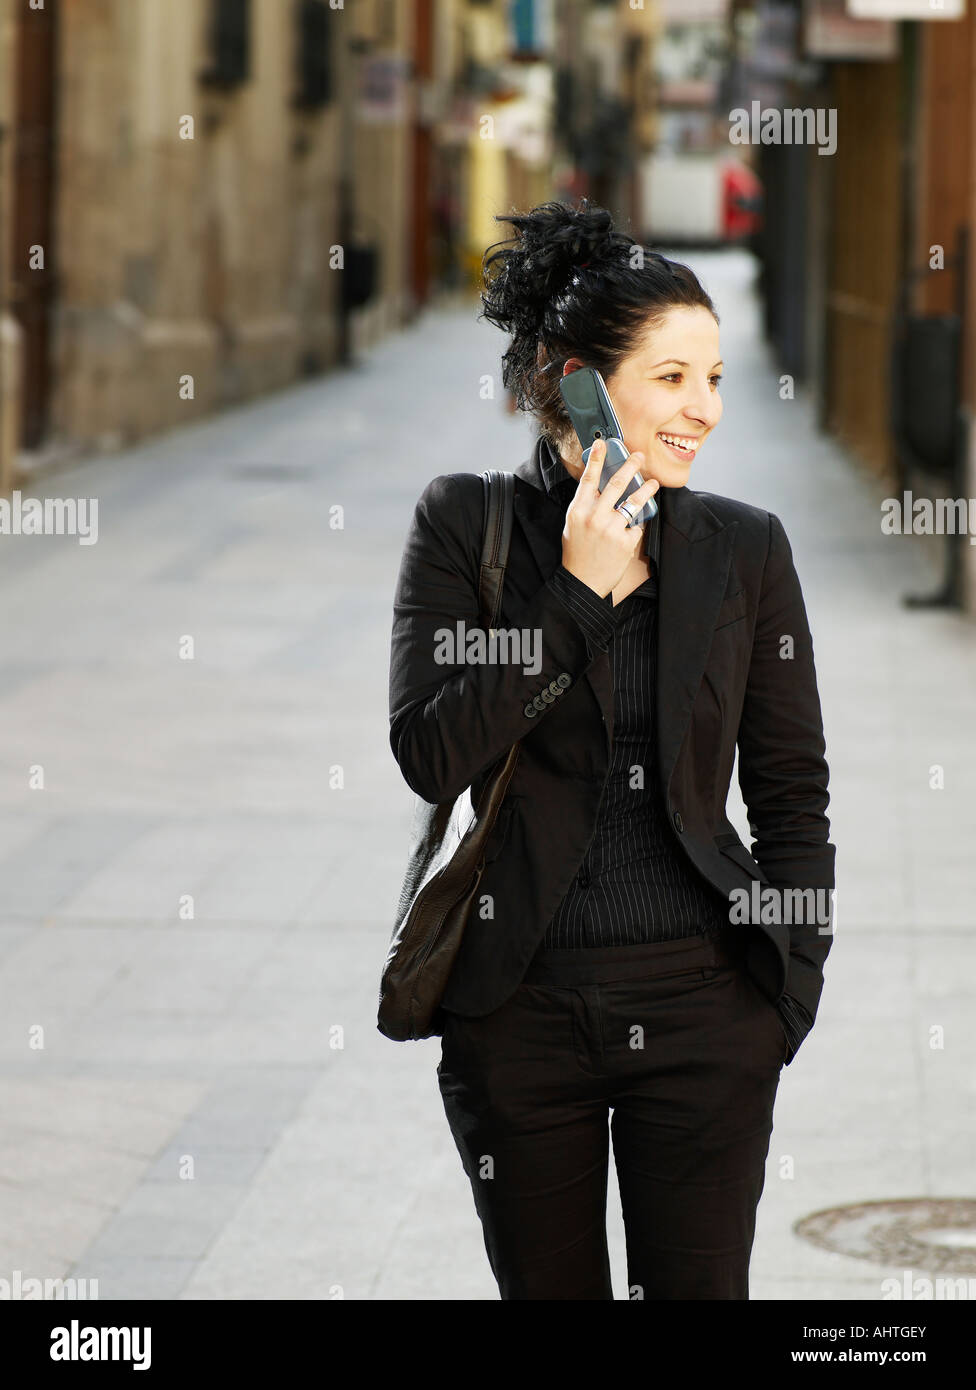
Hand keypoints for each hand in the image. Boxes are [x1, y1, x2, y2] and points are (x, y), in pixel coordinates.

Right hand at [559, 438, 659, 598]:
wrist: (583, 582)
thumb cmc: (577, 552)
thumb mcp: (573, 525)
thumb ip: (585, 506)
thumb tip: (600, 487)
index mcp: (578, 510)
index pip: (589, 479)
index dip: (596, 459)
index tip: (603, 443)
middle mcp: (594, 517)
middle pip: (617, 483)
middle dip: (631, 466)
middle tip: (640, 456)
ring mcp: (611, 529)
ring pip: (634, 501)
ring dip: (646, 489)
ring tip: (653, 483)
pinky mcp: (625, 542)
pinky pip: (636, 526)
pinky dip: (635, 526)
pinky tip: (632, 529)